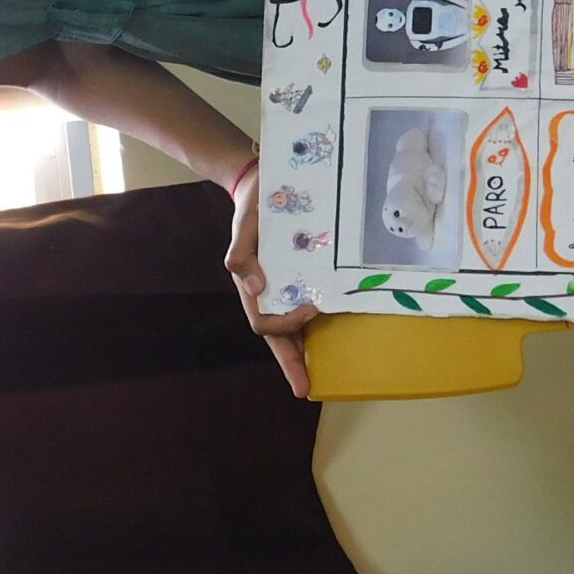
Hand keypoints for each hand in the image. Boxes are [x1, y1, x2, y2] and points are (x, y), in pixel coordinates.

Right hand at [226, 172, 320, 397]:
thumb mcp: (244, 226)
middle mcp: (268, 292)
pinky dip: (313, 323)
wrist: (261, 186)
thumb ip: (242, 253)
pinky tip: (331, 329)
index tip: (312, 311)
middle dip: (291, 363)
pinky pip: (304, 304)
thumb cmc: (252, 208)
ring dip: (303, 350)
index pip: (264, 322)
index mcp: (252, 285)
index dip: (286, 326)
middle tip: (306, 387)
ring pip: (291, 328)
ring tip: (319, 373)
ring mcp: (283, 287)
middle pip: (278, 337)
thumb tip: (255, 284)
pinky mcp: (297, 276)